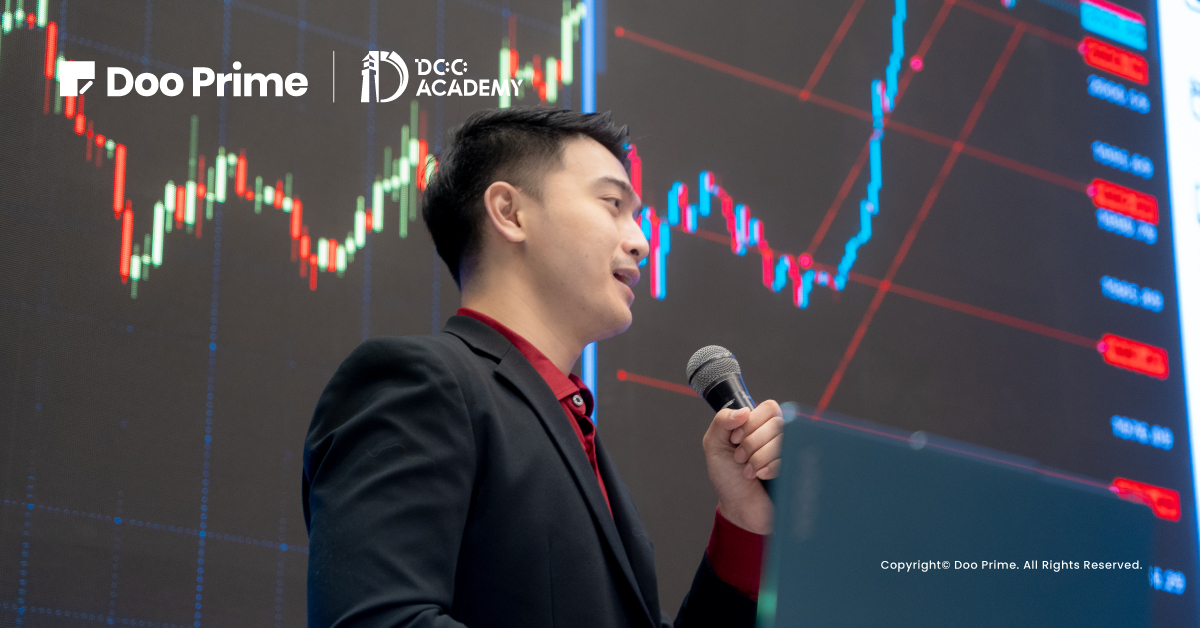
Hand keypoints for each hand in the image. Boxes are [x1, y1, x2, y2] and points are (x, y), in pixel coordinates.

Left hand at [702, 400, 783, 534]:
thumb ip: (722, 421)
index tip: (736, 438)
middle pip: (777, 423)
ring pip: (784, 440)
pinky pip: (791, 459)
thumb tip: (743, 411)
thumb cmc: (727, 477)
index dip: (752, 422)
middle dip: (752, 444)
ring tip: (748, 471)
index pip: (770, 407)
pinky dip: (770, 468)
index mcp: (758, 425)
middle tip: (739, 458)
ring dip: (759, 458)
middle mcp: (776, 436)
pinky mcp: (795, 467)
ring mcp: (788, 452)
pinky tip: (761, 476)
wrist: (739, 508)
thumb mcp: (714, 445)